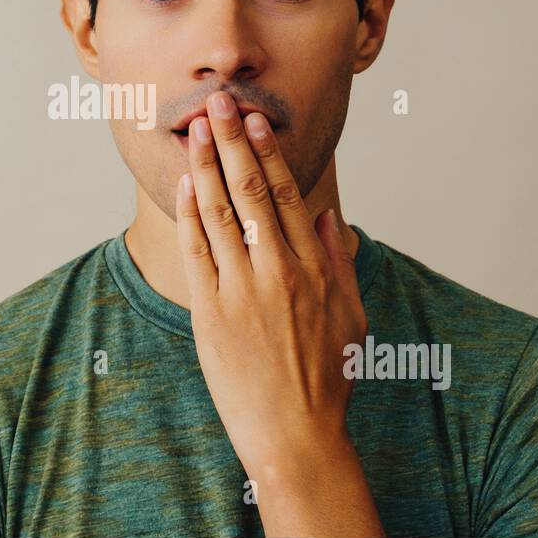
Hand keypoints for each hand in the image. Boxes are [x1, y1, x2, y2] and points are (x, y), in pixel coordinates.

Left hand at [174, 90, 367, 486]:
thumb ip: (339, 261)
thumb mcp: (351, 316)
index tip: (255, 119)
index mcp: (315, 268)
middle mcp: (279, 271)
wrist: (296, 436)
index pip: (285, 194)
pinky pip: (198, 252)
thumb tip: (325, 214)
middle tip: (218, 102)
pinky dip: (190, 213)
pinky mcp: (212, 313)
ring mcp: (243, 291)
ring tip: (196, 128)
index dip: (267, 152)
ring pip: (221, 213)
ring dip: (207, 165)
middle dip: (233, 141)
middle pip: (251, 191)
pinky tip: (186, 183)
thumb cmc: (327, 379)